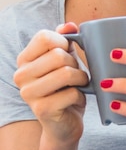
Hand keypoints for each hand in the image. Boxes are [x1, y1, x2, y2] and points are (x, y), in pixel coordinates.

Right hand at [14, 23, 88, 144]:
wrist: (65, 124)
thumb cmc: (67, 87)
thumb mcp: (67, 60)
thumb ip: (66, 40)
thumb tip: (69, 25)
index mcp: (24, 59)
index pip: (45, 37)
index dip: (65, 43)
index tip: (69, 55)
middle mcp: (20, 75)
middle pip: (58, 55)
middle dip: (76, 65)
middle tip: (76, 76)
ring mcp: (28, 93)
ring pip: (67, 73)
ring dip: (81, 79)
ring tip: (79, 85)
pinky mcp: (41, 109)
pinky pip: (72, 93)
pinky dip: (81, 96)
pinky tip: (74, 100)